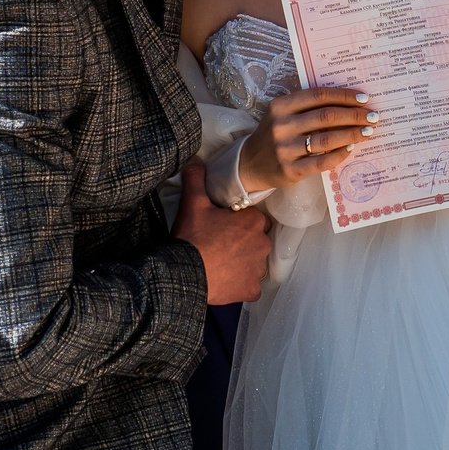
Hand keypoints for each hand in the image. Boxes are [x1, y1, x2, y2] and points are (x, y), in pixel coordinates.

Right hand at [174, 161, 271, 303]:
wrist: (186, 273)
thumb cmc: (193, 236)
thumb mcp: (192, 202)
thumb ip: (196, 177)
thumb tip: (195, 159)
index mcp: (254, 221)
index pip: (255, 219)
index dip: (240, 222)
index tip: (224, 226)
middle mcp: (263, 244)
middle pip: (256, 241)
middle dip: (243, 243)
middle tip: (220, 245)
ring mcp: (258, 270)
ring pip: (254, 263)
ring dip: (243, 263)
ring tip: (221, 264)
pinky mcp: (251, 290)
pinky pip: (250, 286)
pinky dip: (240, 284)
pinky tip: (225, 281)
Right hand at [239, 88, 374, 191]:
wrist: (249, 164)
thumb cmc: (275, 134)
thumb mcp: (283, 114)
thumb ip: (308, 107)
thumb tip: (349, 103)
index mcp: (281, 106)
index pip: (318, 95)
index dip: (344, 96)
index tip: (364, 99)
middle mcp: (281, 126)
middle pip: (326, 116)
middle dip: (354, 115)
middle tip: (372, 117)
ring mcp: (285, 149)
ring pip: (327, 139)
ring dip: (352, 134)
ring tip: (367, 132)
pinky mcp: (290, 170)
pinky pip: (322, 161)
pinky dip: (340, 154)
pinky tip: (350, 148)